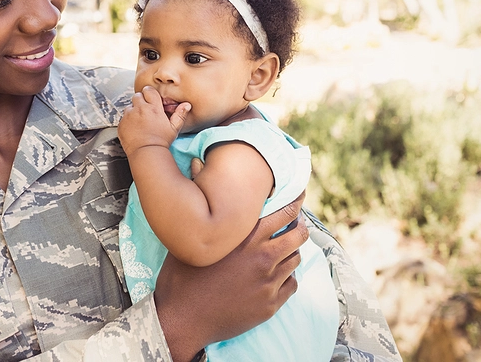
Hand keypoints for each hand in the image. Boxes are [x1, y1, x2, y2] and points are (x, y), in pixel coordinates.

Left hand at [118, 86, 190, 157]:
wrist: (146, 153)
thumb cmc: (161, 142)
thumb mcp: (174, 128)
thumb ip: (180, 115)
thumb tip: (186, 105)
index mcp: (153, 108)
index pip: (149, 90)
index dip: (150, 94)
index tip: (151, 98)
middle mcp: (140, 109)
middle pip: (137, 96)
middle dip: (141, 101)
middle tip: (145, 111)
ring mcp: (129, 116)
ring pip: (129, 106)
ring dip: (133, 111)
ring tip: (139, 122)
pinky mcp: (122, 123)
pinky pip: (123, 117)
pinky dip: (127, 121)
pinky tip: (134, 128)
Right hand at [153, 191, 307, 361]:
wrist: (182, 319)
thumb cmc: (181, 275)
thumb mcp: (189, 234)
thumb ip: (201, 198)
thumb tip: (196, 161)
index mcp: (244, 237)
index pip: (283, 211)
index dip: (295, 200)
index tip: (299, 193)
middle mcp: (262, 257)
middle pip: (298, 234)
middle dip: (299, 224)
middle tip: (296, 221)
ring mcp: (268, 283)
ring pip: (296, 259)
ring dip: (292, 250)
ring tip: (284, 247)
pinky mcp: (270, 305)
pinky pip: (292, 285)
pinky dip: (288, 277)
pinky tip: (277, 275)